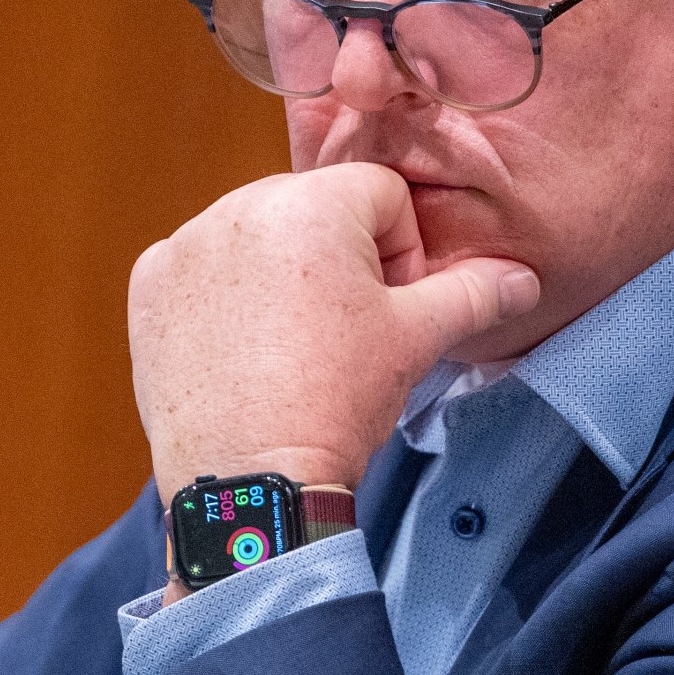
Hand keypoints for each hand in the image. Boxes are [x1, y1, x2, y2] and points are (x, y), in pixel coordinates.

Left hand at [128, 162, 538, 498]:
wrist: (250, 480)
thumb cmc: (333, 402)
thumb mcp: (417, 340)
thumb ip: (474, 293)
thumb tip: (522, 278)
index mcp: (312, 203)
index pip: (381, 193)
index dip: (402, 252)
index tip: (390, 310)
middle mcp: (239, 206)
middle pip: (317, 209)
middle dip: (341, 259)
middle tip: (346, 335)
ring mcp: (186, 246)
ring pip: (260, 236)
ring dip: (284, 274)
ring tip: (295, 346)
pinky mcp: (151, 286)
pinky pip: (202, 268)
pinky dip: (225, 297)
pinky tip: (246, 349)